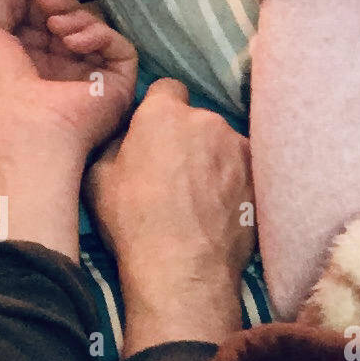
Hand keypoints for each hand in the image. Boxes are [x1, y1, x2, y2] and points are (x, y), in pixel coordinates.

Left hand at [0, 0, 137, 158]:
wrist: (20, 121)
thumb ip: (0, 1)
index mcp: (28, 57)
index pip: (44, 15)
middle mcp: (60, 67)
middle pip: (72, 16)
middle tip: (46, 1)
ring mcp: (90, 77)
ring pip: (96, 28)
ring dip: (77, 16)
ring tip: (57, 27)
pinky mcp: (118, 87)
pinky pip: (121, 49)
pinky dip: (101, 35)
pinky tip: (74, 43)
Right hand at [84, 79, 255, 350]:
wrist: (185, 270)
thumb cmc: (134, 224)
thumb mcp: (99, 178)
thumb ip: (115, 143)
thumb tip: (127, 135)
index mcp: (164, 114)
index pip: (167, 90)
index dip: (160, 111)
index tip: (155, 135)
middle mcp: (208, 121)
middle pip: (198, 120)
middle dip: (189, 138)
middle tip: (175, 174)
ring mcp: (240, 149)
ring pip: (224, 145)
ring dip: (214, 161)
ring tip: (201, 198)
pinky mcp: (260, 180)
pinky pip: (244, 172)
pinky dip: (235, 184)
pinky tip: (222, 210)